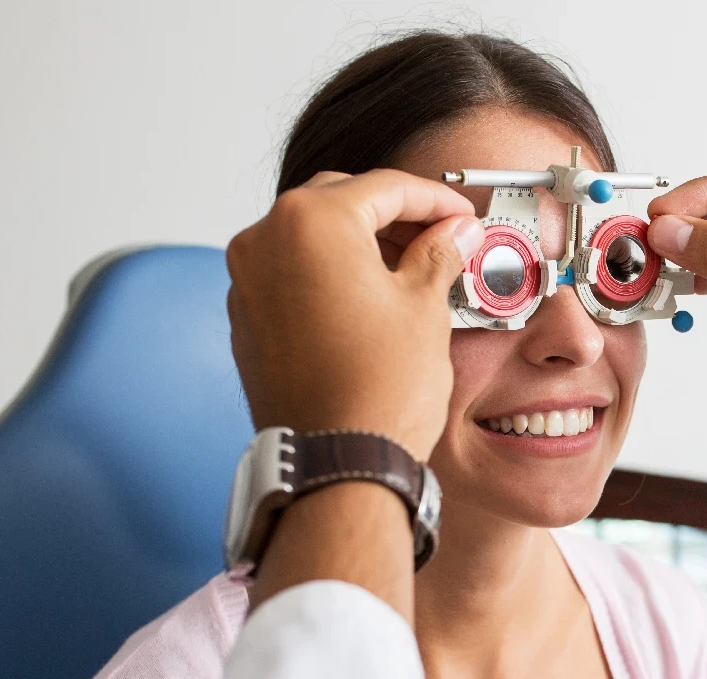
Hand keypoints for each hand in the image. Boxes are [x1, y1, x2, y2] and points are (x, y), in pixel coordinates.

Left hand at [225, 168, 484, 461]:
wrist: (338, 462)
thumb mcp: (425, 307)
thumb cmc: (378, 391)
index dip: (434, 199)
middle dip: (393, 215)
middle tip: (440, 236)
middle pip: (339, 202)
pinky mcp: (246, 320)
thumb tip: (454, 233)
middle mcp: (264, 241)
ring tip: (410, 270)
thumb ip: (438, 254)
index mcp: (310, 221)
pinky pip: (291, 277)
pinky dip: (329, 276)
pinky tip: (370, 300)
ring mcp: (247, 283)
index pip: (384, 187)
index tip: (460, 216)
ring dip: (359, 244)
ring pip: (310, 239)